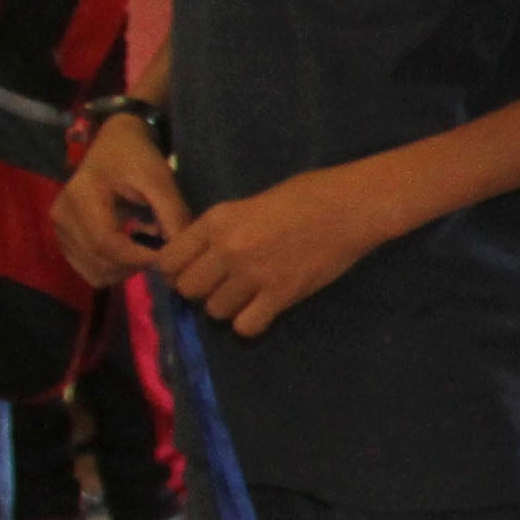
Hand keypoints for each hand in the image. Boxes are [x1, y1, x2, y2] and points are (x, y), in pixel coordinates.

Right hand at [54, 117, 192, 281]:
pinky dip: (114, 268)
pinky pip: (90, 270)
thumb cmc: (136, 157)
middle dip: (136, 265)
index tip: (167, 257)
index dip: (139, 258)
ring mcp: (60, 230)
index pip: (106, 243)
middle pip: (99, 262)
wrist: (113, 144)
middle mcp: (63, 216)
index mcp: (81, 196)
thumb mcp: (159, 178)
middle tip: (160, 250)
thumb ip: (172, 213)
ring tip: (145, 246)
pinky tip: (130, 248)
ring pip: (95, 272)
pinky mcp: (65, 240)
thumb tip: (180, 251)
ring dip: (126, 269)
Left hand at [155, 168, 393, 337]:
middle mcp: (228, 248)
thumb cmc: (307, 194)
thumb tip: (204, 254)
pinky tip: (262, 310)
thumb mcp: (251, 202)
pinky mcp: (281, 294)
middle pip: (188, 289)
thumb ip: (223, 228)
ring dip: (227, 307)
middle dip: (200, 290)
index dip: (175, 271)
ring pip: (215, 310)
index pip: (168, 260)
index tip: (190, 271)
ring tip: (246, 296)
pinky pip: (246, 325)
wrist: (351, 207)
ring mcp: (254, 274)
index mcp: (217, 220)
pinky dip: (249, 323)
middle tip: (220, 285)